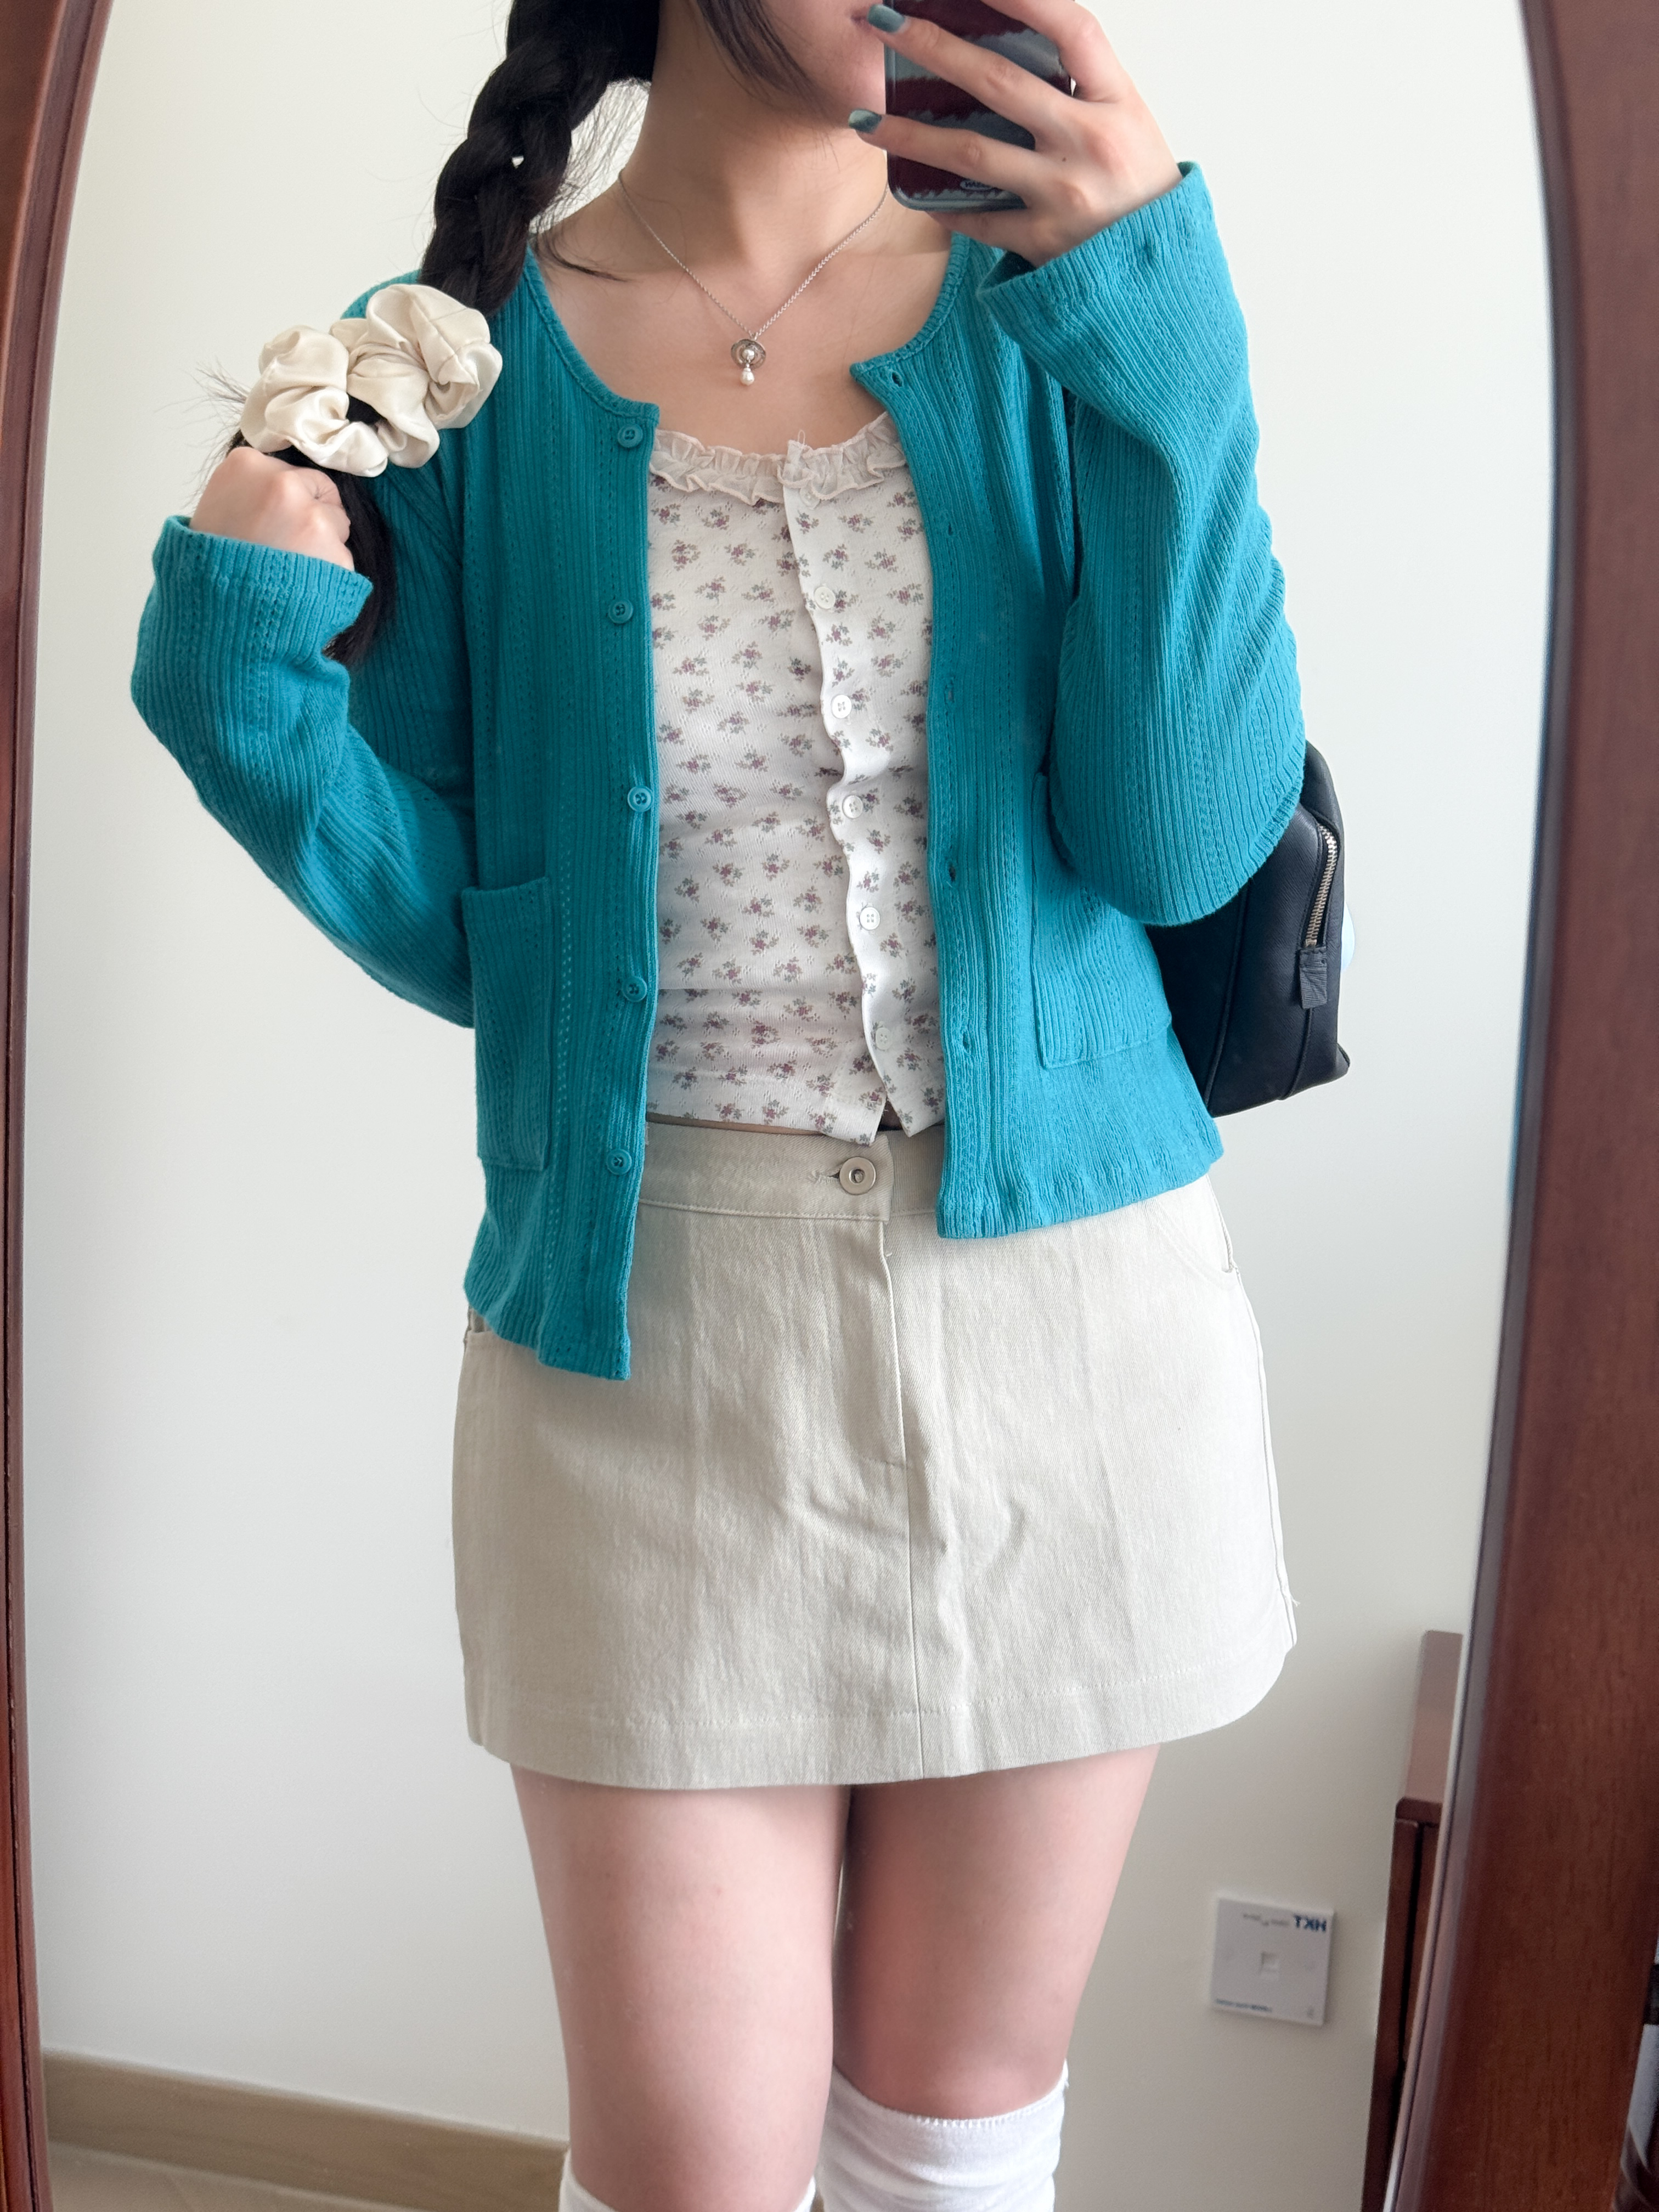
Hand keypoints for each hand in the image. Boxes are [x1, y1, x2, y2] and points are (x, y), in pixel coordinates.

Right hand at [191, 446, 354, 570]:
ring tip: (287, 569)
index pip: (292, 473)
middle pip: (321, 492)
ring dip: (322, 546)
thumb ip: (251, 490)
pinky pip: (342, 558)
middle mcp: (283, 483)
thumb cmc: (211, 564)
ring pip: (337, 524)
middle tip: (281, 548)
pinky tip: (300, 586)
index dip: (286, 502)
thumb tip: (287, 488)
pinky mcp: (336, 552)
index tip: (269, 523)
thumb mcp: (217, 507)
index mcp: (247, 464)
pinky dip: (329, 573)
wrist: (219, 613)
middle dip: (311, 517)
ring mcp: (312, 517)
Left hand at [856, 2, 1180, 265]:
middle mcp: (1091, 142)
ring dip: (910, 135)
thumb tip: (1015, 46)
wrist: (1160, 280)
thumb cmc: (1141, 191)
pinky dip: (944, 205)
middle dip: (935, 47)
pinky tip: (913, 191)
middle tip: (885, 23)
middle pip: (1000, 82)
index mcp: (1120, 101)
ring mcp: (1065, 195)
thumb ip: (1083, 88)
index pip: (1071, 28)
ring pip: (972, 154)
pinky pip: (979, 219)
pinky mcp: (1044, 243)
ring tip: (866, 121)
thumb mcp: (1130, 124)